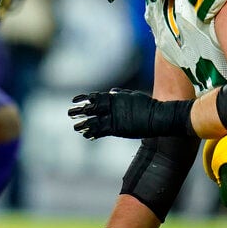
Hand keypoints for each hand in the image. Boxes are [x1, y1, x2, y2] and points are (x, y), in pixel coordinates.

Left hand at [69, 90, 192, 139]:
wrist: (157, 117)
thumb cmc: (147, 106)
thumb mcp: (133, 96)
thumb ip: (121, 94)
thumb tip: (111, 92)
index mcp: (115, 98)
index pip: (95, 97)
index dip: (84, 99)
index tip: (74, 100)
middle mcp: (113, 107)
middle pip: (92, 108)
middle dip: (80, 111)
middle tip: (69, 112)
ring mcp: (115, 119)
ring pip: (94, 121)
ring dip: (83, 124)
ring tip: (75, 126)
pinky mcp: (118, 129)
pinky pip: (102, 132)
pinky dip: (93, 133)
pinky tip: (86, 135)